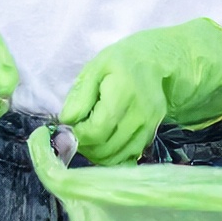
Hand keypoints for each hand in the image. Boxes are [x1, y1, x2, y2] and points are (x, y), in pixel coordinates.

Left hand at [60, 18, 221, 167]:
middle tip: (77, 132)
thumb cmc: (120, 63)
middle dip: (85, 146)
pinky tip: (104, 141)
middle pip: (106, 149)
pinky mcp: (152, 135)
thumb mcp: (94, 69)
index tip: (70, 126)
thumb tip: (67, 121)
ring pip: (117, 158)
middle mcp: (141, 115)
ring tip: (89, 136)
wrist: (154, 62)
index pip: (97, 131)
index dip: (78, 135)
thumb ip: (79, 96)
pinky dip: (112, 156)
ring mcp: (149, 128)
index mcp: (124, 94)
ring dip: (96, 154)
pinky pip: (128, 157)